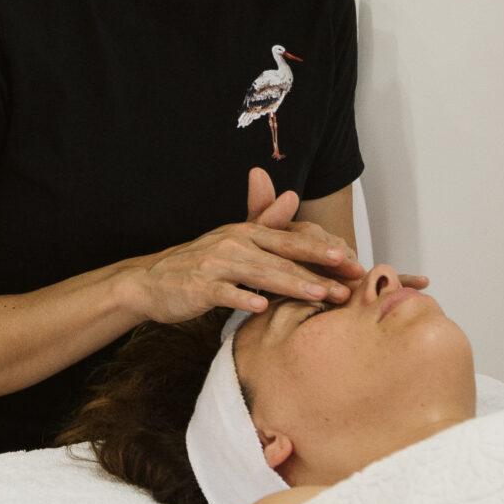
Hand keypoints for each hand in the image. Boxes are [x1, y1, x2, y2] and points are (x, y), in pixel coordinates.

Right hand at [115, 204, 360, 327]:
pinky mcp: (199, 287)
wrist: (151, 281)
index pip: (291, 241)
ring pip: (260, 275)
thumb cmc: (199, 263)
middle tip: (346, 286)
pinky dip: (243, 299)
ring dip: (291, 284)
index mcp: (245, 232)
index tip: (352, 262)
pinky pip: (225, 293)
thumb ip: (265, 220)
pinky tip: (263, 307)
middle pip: (282, 259)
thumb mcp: (233, 239)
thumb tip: (292, 196)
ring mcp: (215, 265)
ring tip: (318, 295)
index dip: (322, 250)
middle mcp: (233, 243)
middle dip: (317, 272)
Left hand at [247, 166, 427, 292]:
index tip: (327, 250)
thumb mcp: (262, 235)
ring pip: (356, 264)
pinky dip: (404, 279)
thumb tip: (257, 170)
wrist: (281, 284)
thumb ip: (263, 208)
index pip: (313, 235)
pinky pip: (384, 279)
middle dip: (342, 259)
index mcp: (309, 233)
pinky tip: (423, 281)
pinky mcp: (357, 281)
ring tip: (375, 281)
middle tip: (350, 267)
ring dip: (369, 272)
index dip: (317, 243)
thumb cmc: (270, 260)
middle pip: (338, 250)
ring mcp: (346, 264)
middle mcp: (332, 246)